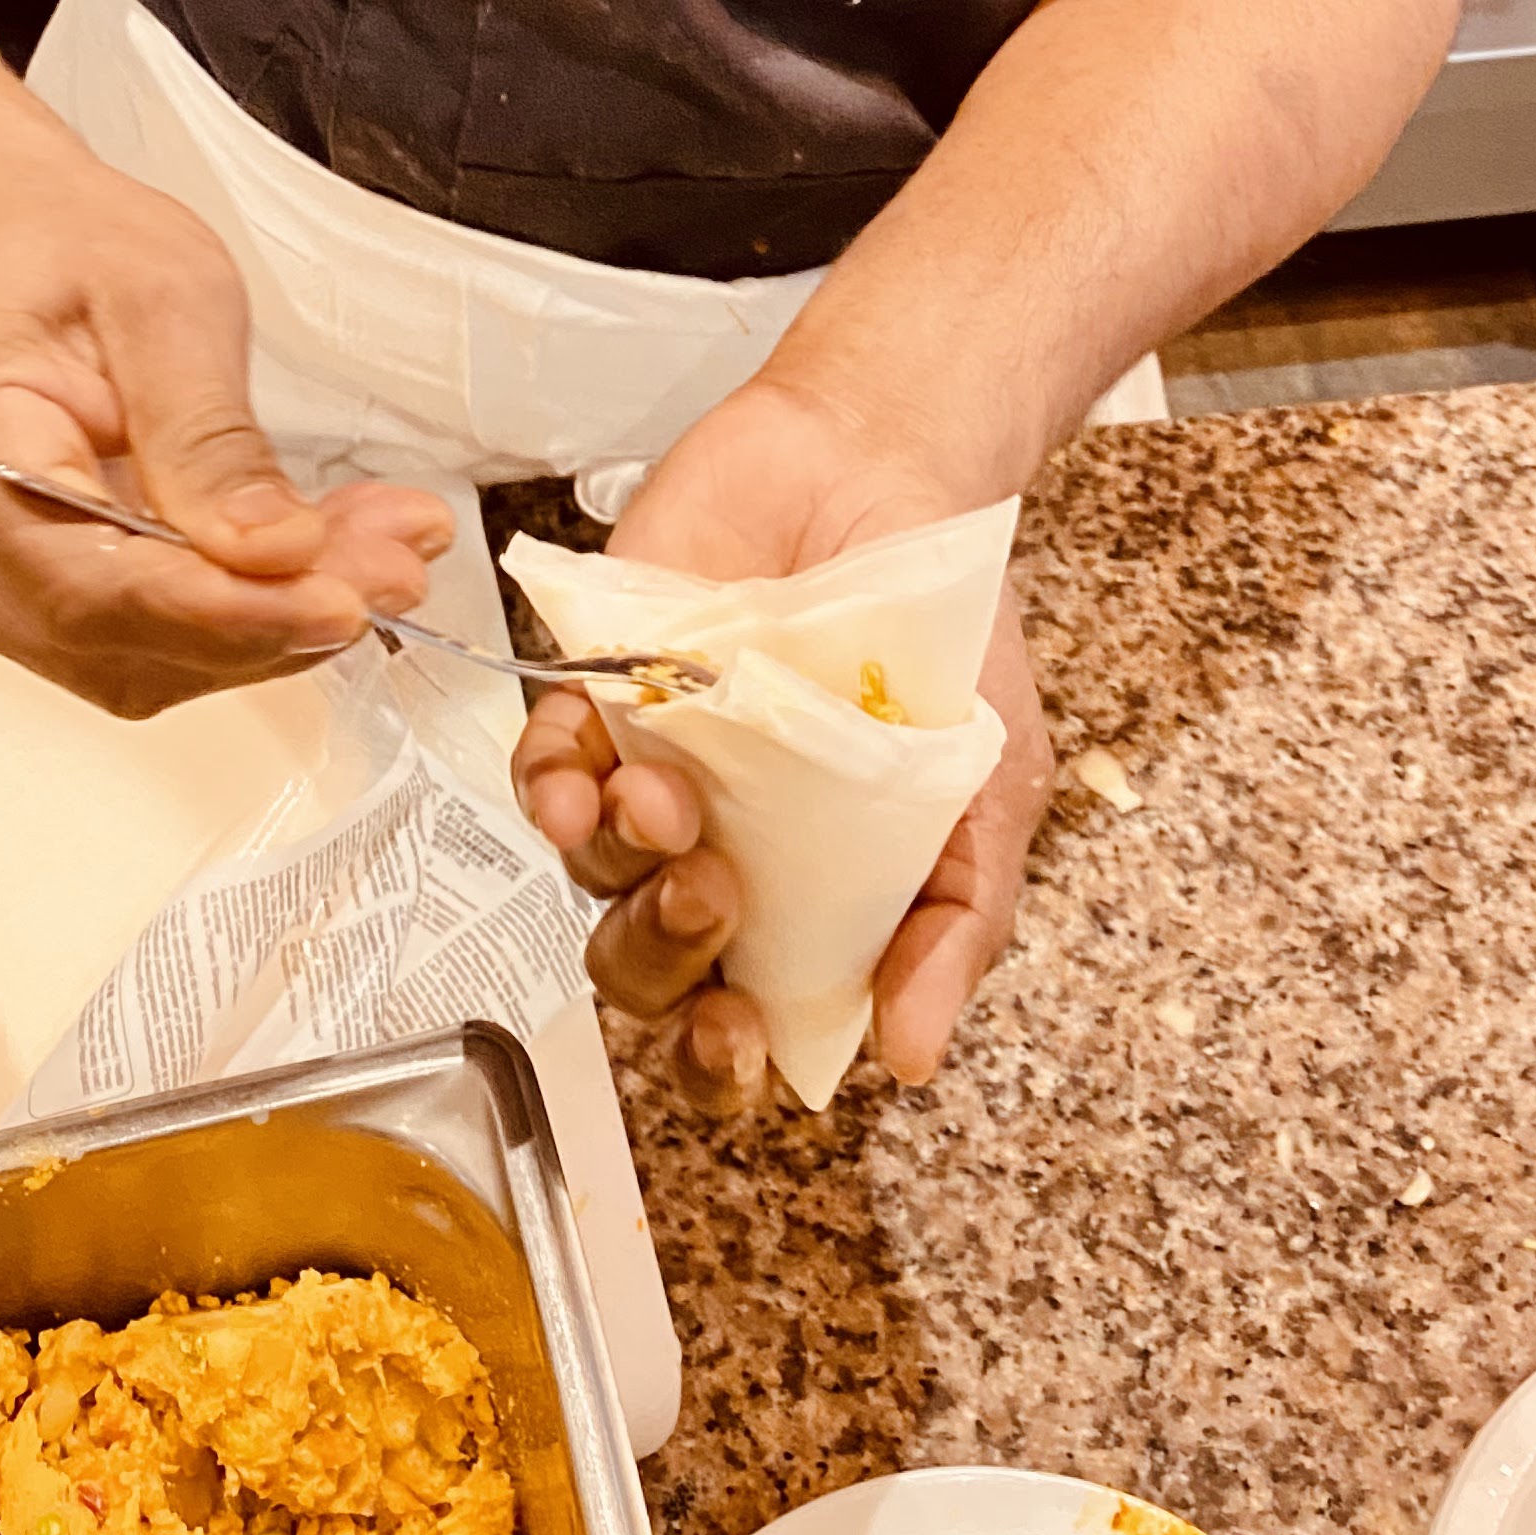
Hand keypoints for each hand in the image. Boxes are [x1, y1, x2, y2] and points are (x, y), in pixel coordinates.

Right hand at [0, 116, 449, 715]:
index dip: (227, 612)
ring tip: (381, 551)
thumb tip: (275, 555)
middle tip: (399, 565)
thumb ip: (210, 433)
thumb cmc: (58, 246)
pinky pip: (129, 641)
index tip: (342, 601)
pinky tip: (318, 560)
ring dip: (267, 621)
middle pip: (117, 638)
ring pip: (134, 658)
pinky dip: (232, 611)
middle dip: (272, 617)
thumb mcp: (163, 294)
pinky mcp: (6, 608)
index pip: (90, 585)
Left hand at [510, 378, 1053, 1111]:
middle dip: (665, 956)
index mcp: (804, 906)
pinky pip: (546, 764)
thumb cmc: (947, 637)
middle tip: (714, 895)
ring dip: (618, 860)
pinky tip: (585, 776)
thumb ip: (957, 916)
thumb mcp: (990, 782)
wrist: (888, 471)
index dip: (720, 1063)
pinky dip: (553, 784)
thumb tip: (912, 1053)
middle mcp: (716, 854)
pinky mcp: (597, 689)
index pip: (735, 1027)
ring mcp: (652, 771)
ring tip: (666, 801)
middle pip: (645, 965)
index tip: (742, 1044)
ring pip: (592, 872)